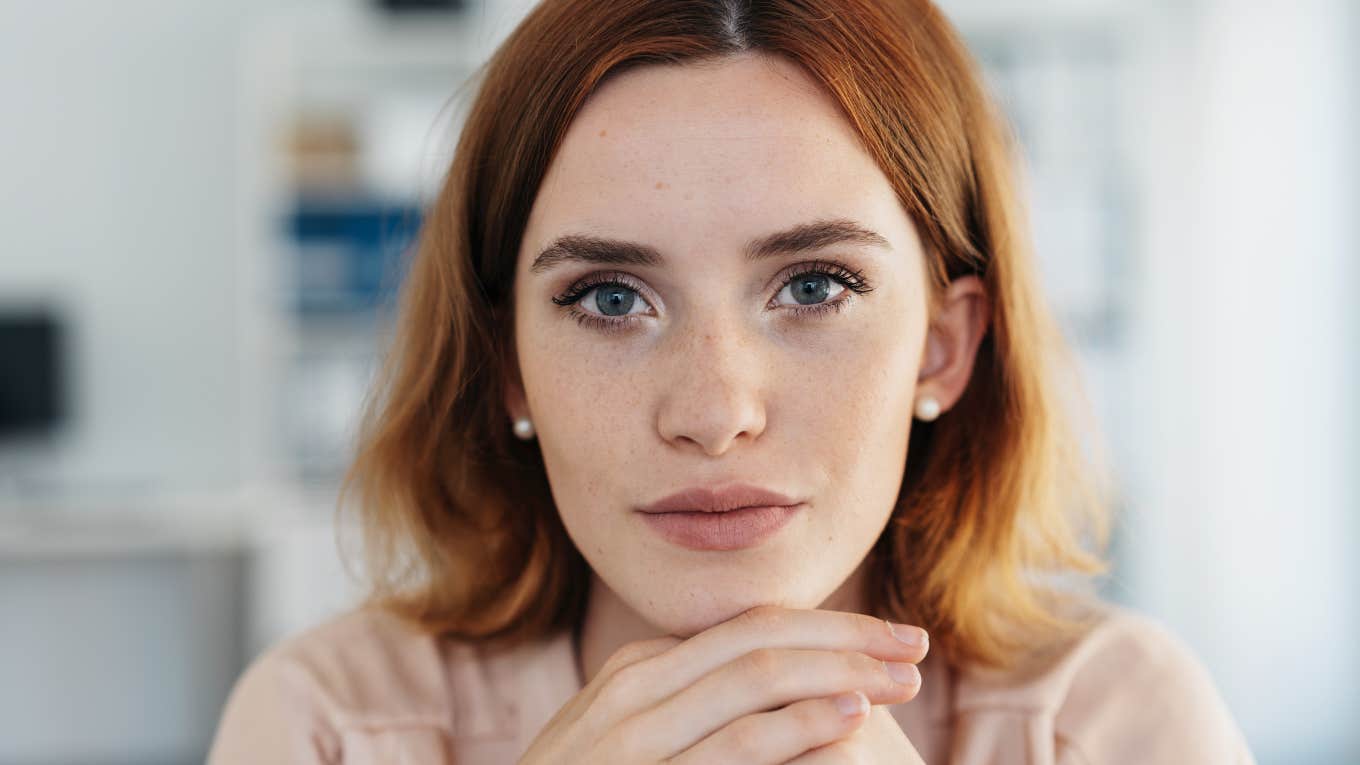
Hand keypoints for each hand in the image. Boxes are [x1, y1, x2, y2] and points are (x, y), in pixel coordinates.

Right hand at [516, 605, 928, 763]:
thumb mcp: (625, 744)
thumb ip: (685, 709)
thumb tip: (772, 687)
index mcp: (637, 672)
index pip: (747, 626)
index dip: (827, 626)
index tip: (888, 638)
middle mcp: (633, 689)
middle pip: (760, 637)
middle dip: (847, 636)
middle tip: (915, 644)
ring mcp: (633, 735)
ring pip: (755, 675)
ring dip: (841, 669)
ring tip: (902, 677)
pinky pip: (734, 743)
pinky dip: (798, 722)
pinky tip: (850, 716)